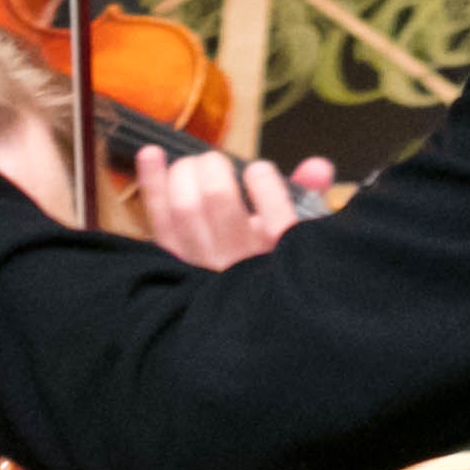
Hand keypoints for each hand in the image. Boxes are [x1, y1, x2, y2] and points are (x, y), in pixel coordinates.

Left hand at [138, 142, 326, 268]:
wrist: (237, 317)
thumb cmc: (274, 262)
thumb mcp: (304, 233)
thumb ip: (312, 196)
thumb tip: (318, 166)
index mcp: (277, 257)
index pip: (275, 218)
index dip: (263, 181)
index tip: (259, 171)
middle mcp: (237, 266)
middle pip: (217, 200)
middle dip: (214, 168)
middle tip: (216, 162)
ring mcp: (201, 267)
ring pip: (184, 208)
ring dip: (185, 173)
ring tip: (192, 165)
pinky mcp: (173, 264)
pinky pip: (158, 220)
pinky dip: (152, 182)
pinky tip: (150, 153)